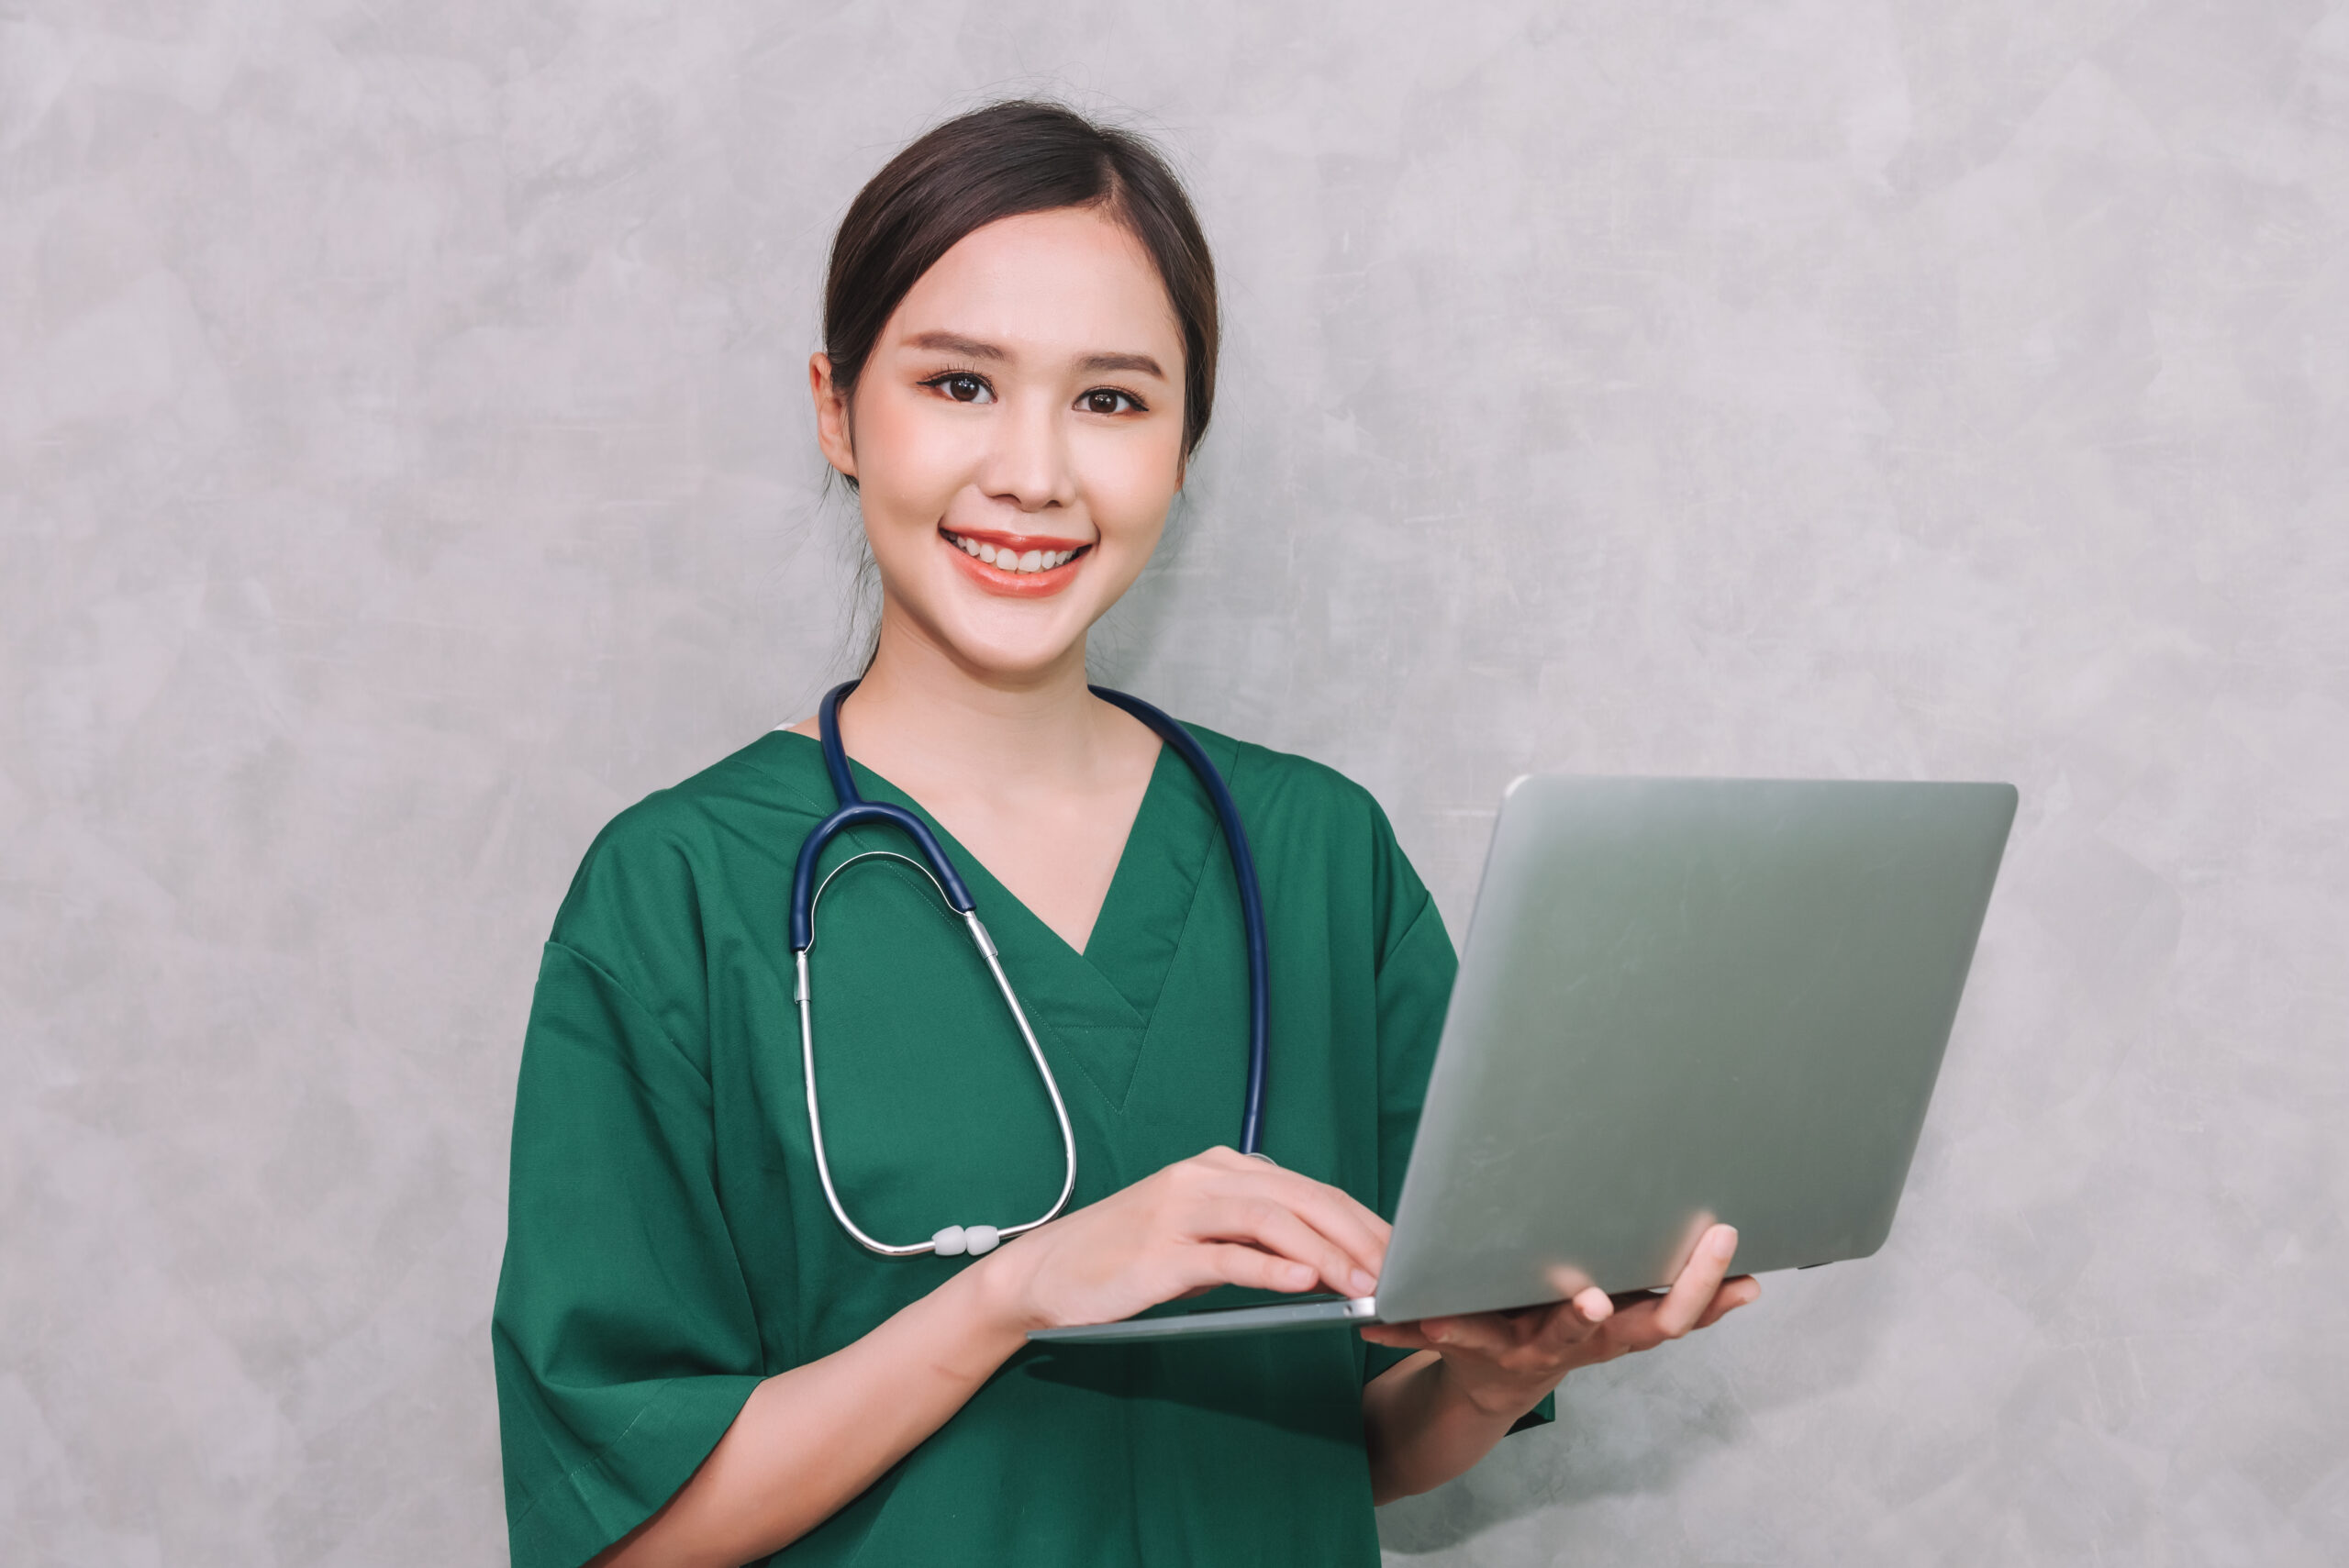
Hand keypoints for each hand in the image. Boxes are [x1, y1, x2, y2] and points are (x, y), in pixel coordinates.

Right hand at [969, 1146, 1389, 1335]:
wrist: (1046, 1274)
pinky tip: (1305, 1285)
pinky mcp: (1160, 1252)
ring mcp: (1180, 1211)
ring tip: (1366, 1283)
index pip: (1309, 1189)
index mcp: (1220, 1169)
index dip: (1362, 1220)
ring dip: (1327, 1253)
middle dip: (1359, 1235)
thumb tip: (1322, 1257)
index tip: (1403, 1253)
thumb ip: (1252, 1234)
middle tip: (1402, 1271)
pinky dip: (1271, 1269)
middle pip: (1302, 1198)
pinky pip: (1227, 1256)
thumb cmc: (1126, 1258)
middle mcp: (1205, 1178)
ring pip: (1272, 1221)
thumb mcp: (1199, 1236)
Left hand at [1359, 1222, 1759, 1418]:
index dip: (1706, 1286)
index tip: (1730, 1246)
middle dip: (1622, 1308)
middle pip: (1621, 1332)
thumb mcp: (1614, 1307)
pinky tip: (1377, 1319)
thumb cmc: (1557, 1323)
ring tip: (1544, 1302)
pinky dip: (1409, 1326)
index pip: (1677, 1311)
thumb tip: (1745, 1267)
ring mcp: (1528, 1350)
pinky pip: (1443, 1336)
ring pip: (1539, 1337)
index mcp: (1619, 1326)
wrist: (1485, 1383)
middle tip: (1605, 1300)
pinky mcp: (1474, 1347)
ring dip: (1536, 1321)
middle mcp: (1582, 1343)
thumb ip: (1667, 1287)